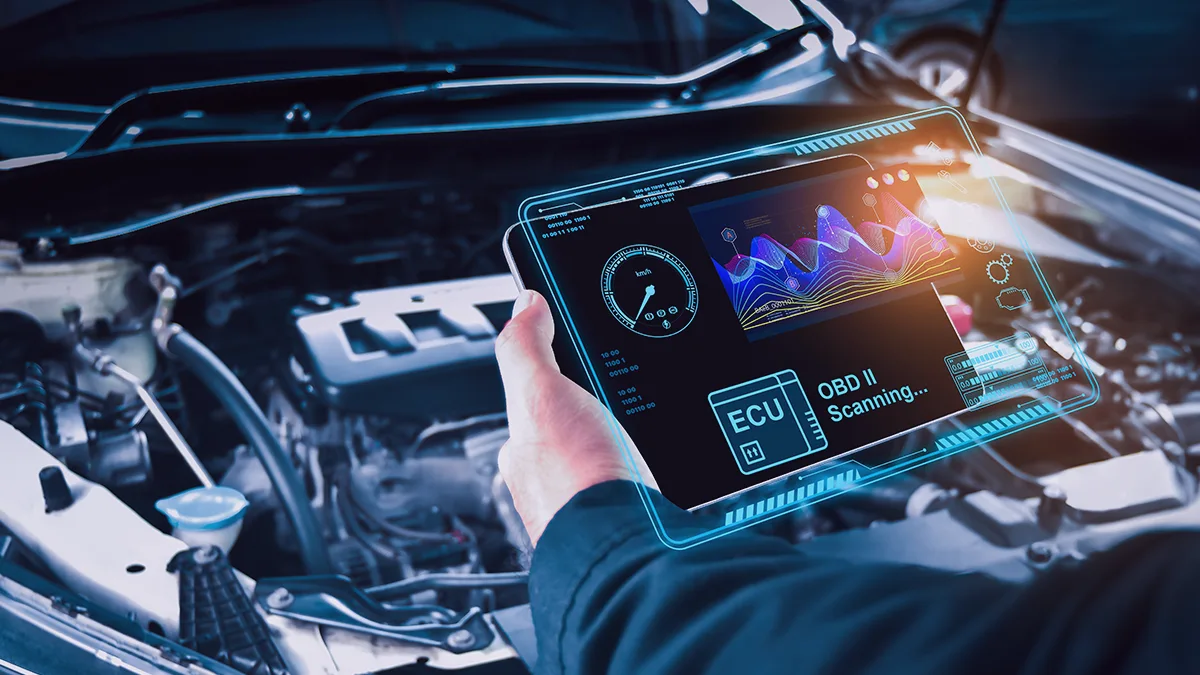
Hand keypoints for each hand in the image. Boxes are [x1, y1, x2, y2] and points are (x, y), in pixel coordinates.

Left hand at [495, 290, 655, 546]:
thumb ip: (525, 348)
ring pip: (614, 454)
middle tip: (630, 396)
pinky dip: (655, 466)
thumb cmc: (574, 479)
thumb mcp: (539, 393)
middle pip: (582, 425)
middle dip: (604, 411)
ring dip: (632, 442)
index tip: (590, 360)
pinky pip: (642, 477)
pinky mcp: (630, 518)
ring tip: (651, 427)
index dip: (563, 375)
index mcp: (524, 453)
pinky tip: (666, 459)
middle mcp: (552, 482)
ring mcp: (592, 503)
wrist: (625, 543)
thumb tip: (524, 304)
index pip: (539, 400)